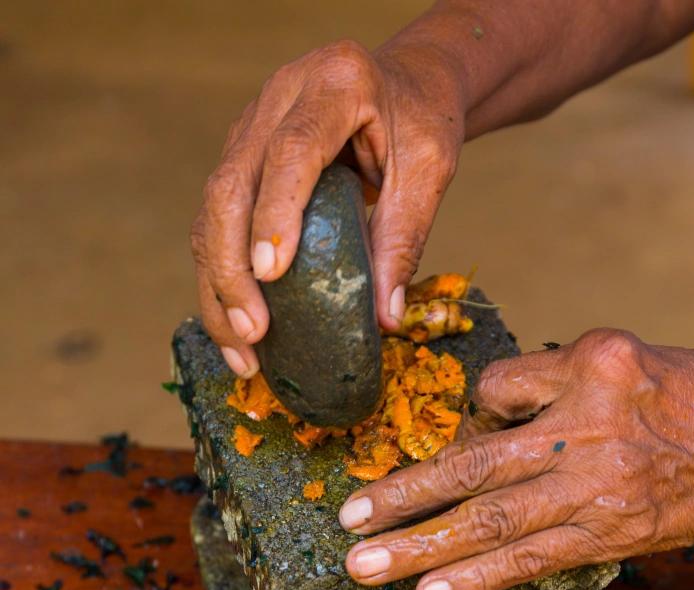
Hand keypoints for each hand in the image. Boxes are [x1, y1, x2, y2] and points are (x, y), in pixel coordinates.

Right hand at [190, 39, 464, 376]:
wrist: (405, 83)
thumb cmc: (420, 122)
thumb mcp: (428, 174)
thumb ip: (406, 239)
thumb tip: (385, 320)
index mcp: (335, 86)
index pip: (292, 150)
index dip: (275, 212)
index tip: (271, 274)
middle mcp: (279, 98)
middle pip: (232, 185)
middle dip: (232, 267)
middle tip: (253, 332)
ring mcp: (250, 126)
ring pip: (211, 208)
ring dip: (217, 284)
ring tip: (241, 349)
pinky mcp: (240, 158)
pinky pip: (216, 219)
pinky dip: (220, 275)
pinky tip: (234, 325)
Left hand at [339, 329, 693, 589]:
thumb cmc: (690, 398)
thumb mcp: (623, 360)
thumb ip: (548, 386)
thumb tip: (479, 428)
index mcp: (593, 364)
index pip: (496, 387)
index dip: (476, 412)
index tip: (476, 430)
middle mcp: (590, 424)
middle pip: (476, 464)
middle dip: (404, 496)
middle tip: (347, 518)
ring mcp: (597, 486)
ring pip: (492, 520)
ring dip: (421, 547)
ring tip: (364, 565)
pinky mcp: (606, 534)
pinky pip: (531, 560)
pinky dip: (477, 579)